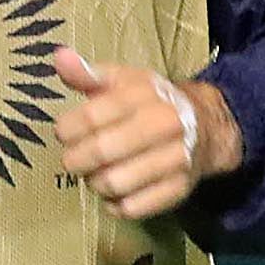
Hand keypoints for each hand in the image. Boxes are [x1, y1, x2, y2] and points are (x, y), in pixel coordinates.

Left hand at [50, 48, 239, 221]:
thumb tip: (59, 57)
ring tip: (95, 174)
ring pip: (113, 183)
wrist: (205, 127)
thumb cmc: (152, 103)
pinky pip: (132, 208)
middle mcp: (164, 124)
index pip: (91, 117)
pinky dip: (115, 205)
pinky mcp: (179, 189)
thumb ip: (88, 74)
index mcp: (145, 95)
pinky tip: (114, 193)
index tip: (63, 133)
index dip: (66, 130)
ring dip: (94, 183)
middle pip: (100, 152)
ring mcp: (175, 159)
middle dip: (75, 160)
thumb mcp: (123, 81)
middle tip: (73, 160)